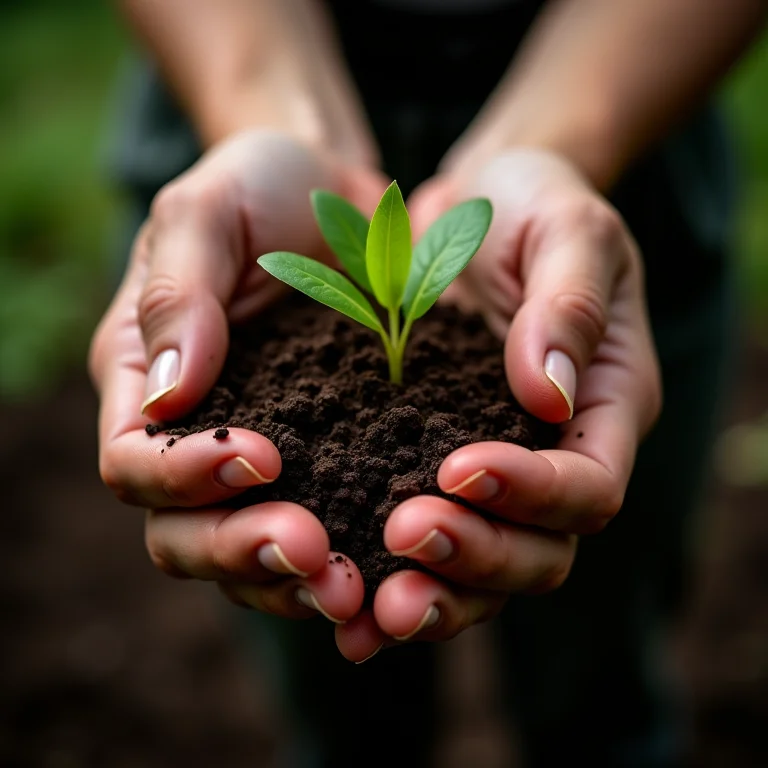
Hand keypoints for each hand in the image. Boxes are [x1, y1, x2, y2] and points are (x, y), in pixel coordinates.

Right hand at [89, 129, 387, 624]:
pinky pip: (331, 532)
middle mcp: (199, 439)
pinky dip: (356, 563)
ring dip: (297, 582)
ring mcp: (268, 461)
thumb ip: (179, 294)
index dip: (183, 480)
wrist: (342, 199)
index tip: (260, 457)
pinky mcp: (333, 466)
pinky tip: (401, 569)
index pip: (135, 463)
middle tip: (311, 553)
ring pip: (254, 557)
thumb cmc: (261, 189)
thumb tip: (164, 399)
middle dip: (241, 551)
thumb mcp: (209, 212)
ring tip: (354, 587)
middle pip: (186, 535)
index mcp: (148, 381)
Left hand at [336, 148, 660, 659]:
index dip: (534, 494)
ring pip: (477, 572)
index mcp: (600, 406)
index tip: (459, 468)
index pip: (589, 486)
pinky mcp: (422, 468)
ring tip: (364, 603)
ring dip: (427, 593)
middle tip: (404, 536)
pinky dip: (377, 571)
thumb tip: (547, 397)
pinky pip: (415, 540)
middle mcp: (550, 457)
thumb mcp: (566, 228)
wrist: (467, 211)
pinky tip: (327, 583)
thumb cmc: (531, 206)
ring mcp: (489, 472)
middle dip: (475, 558)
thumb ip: (567, 304)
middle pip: (537, 553)